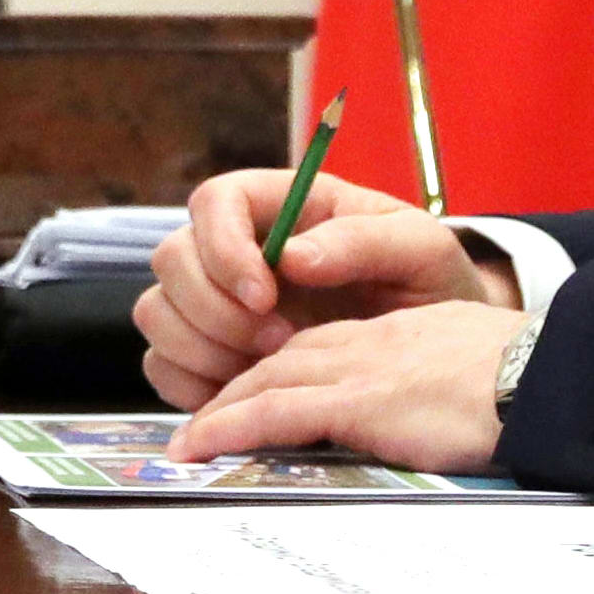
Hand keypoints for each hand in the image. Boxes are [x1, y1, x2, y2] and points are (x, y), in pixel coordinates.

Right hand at [134, 165, 502, 410]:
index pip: (214, 200)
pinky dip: (190, 385)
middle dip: (214, 308)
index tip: (265, 292)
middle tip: (277, 340)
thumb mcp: (420, 249)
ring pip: (157, 313)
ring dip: (201, 347)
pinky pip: (161, 366)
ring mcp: (216, 304)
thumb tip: (293, 256)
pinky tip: (245, 393)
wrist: (436, 347)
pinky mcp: (209, 356)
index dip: (223, 246)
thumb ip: (364, 241)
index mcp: (281, 206)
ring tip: (270, 365)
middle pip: (171, 259)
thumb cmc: (428, 282)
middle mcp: (236, 250)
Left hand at [165, 299, 527, 471]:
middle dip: (237, 391)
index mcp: (394, 337)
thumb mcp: (469, 370)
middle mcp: (367, 344)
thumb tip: (428, 417)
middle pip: (281, 362)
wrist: (550, 377)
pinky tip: (202, 446)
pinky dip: (231, 426)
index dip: (277, 374)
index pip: (316, 350)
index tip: (252, 399)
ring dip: (221, 412)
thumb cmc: (526, 382)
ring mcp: (360, 370)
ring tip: (192, 444)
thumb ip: (433, 385)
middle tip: (205, 426)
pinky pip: (276, 412)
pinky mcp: (360, 402)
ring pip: (268, 382)